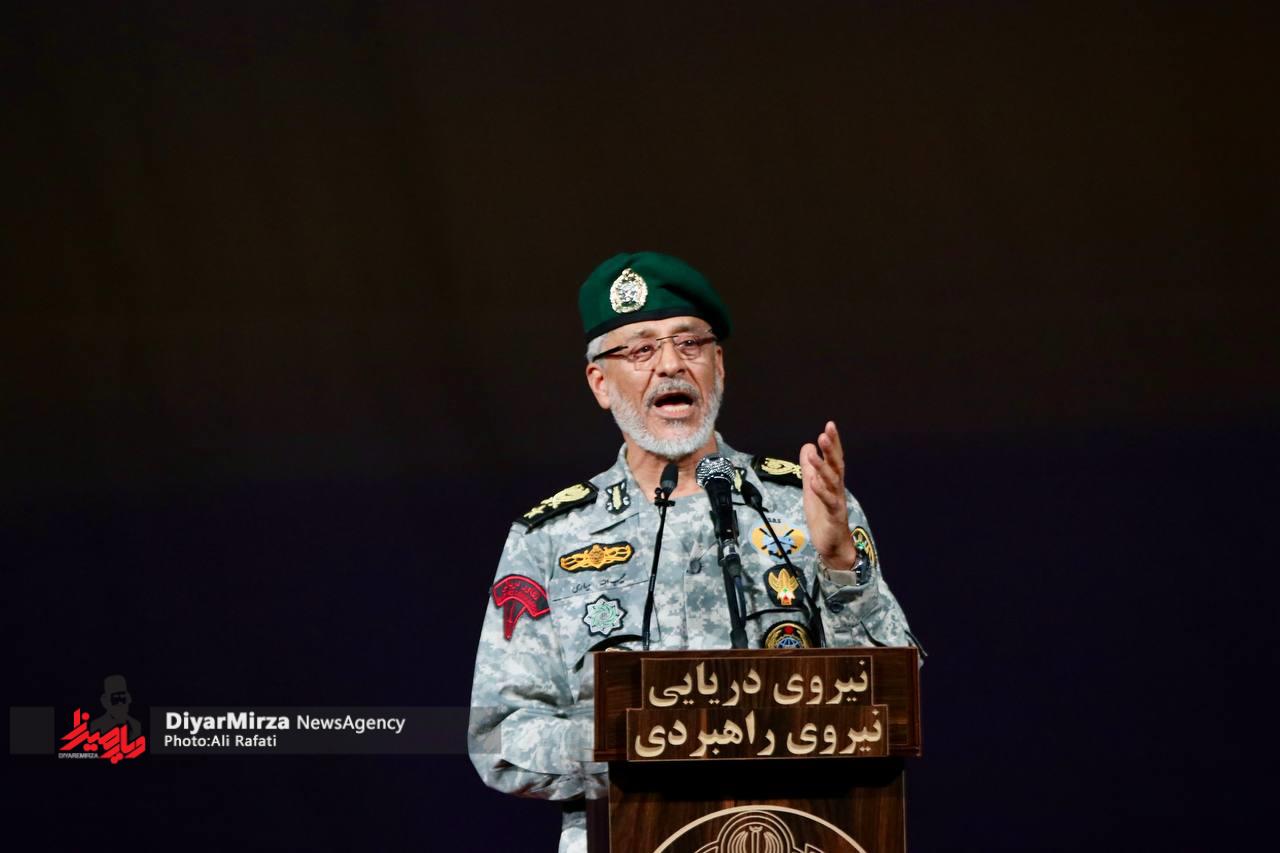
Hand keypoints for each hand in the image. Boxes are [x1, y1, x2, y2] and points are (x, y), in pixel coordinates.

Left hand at [800, 421, 857, 570]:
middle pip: (836, 465)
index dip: (833, 443)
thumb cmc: (824, 516)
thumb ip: (810, 468)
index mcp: (832, 481)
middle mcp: (837, 488)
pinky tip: (813, 481)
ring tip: (814, 453)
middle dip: (831, 449)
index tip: (830, 425)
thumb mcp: (812, 488)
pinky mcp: (833, 516)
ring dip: (823, 466)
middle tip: (825, 432)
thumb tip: (807, 446)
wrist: (833, 545)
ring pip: (832, 481)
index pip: (834, 458)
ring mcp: (836, 501)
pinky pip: (828, 502)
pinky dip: (821, 491)